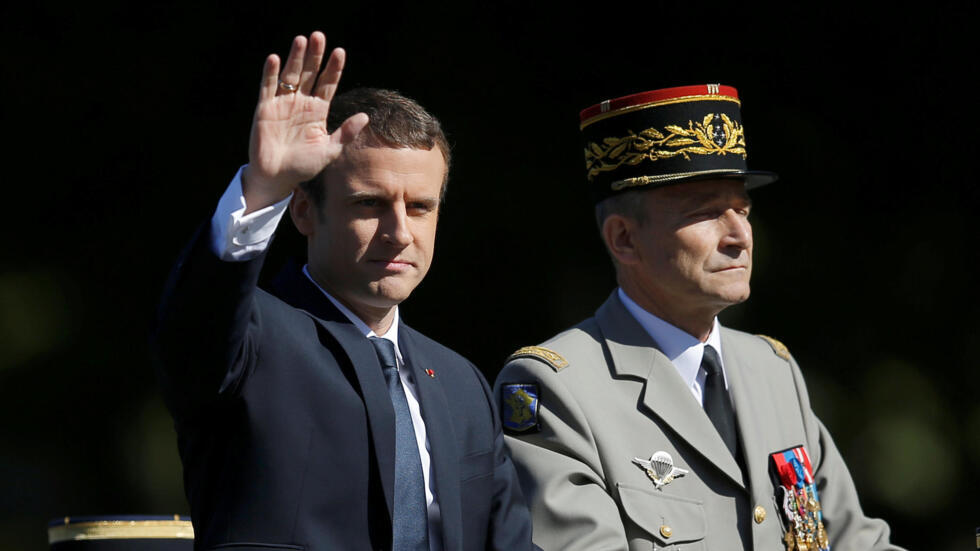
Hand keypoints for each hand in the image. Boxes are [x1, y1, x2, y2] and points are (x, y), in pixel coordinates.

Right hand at [243, 32, 368, 212]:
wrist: (277, 178)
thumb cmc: (304, 166)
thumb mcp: (329, 150)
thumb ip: (345, 133)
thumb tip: (365, 117)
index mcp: (318, 111)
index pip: (327, 84)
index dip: (333, 69)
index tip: (340, 52)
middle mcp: (301, 103)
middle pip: (309, 74)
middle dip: (314, 56)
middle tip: (319, 36)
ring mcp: (283, 104)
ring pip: (290, 76)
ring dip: (295, 58)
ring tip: (301, 40)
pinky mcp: (265, 109)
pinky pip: (268, 88)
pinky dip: (270, 74)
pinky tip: (275, 59)